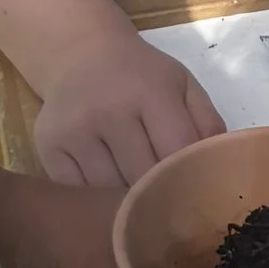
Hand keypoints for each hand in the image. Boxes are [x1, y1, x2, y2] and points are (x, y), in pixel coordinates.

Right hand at [32, 28, 223, 189]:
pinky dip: (95, 203)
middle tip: (173, 212)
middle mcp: (107, 111)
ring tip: (140, 207)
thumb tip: (221, 169)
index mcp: (149, 92)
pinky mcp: (48, 149)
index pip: (176, 151)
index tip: (200, 199)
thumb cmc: (141, 75)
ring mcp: (73, 132)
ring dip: (127, 205)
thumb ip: (207, 124)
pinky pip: (77, 194)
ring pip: (108, 192)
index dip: (190, 178)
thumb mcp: (183, 85)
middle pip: (141, 178)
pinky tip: (106, 199)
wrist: (81, 54)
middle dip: (160, 197)